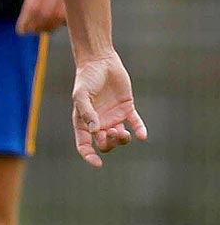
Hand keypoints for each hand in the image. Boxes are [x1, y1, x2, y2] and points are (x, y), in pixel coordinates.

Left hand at [16, 0, 65, 34]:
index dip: (26, 21)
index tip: (21, 31)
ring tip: (40, 29)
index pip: (32, 7)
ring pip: (59, 17)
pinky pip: (71, 14)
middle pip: (45, 15)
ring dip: (48, 27)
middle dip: (36, 26)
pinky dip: (61, 22)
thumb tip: (28, 14)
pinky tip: (55, 22)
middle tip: (30, 31)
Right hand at [70, 50, 146, 166]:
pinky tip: (142, 135)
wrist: (101, 62)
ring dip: (123, 139)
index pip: (84, 144)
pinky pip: (135, 123)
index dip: (89, 156)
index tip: (97, 163)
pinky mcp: (127, 108)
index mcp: (84, 122)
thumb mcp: (82, 95)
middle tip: (113, 133)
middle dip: (109, 144)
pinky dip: (139, 130)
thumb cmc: (86, 78)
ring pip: (120, 137)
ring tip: (123, 133)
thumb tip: (95, 131)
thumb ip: (87, 112)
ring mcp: (113, 116)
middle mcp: (99, 122)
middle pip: (104, 144)